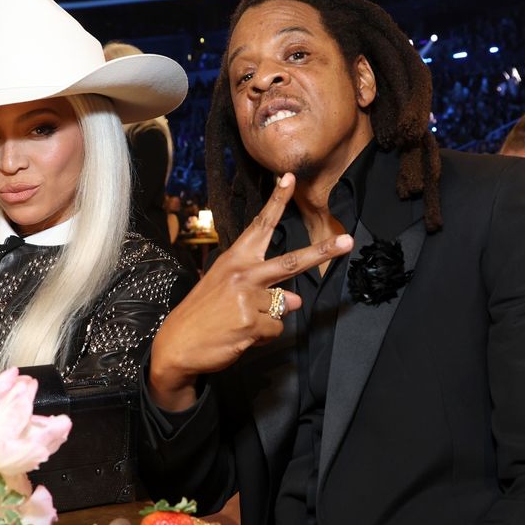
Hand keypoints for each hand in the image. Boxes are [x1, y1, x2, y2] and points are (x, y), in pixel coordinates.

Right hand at [147, 173, 352, 410]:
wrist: (177, 345)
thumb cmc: (202, 316)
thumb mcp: (228, 293)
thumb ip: (263, 290)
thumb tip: (295, 300)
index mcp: (234, 259)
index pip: (260, 226)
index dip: (276, 202)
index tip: (289, 179)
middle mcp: (243, 274)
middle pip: (291, 262)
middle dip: (322, 252)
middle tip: (347, 241)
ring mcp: (248, 298)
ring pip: (283, 307)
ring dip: (268, 319)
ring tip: (239, 323)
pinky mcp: (252, 322)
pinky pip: (275, 329)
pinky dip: (262, 337)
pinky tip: (240, 335)